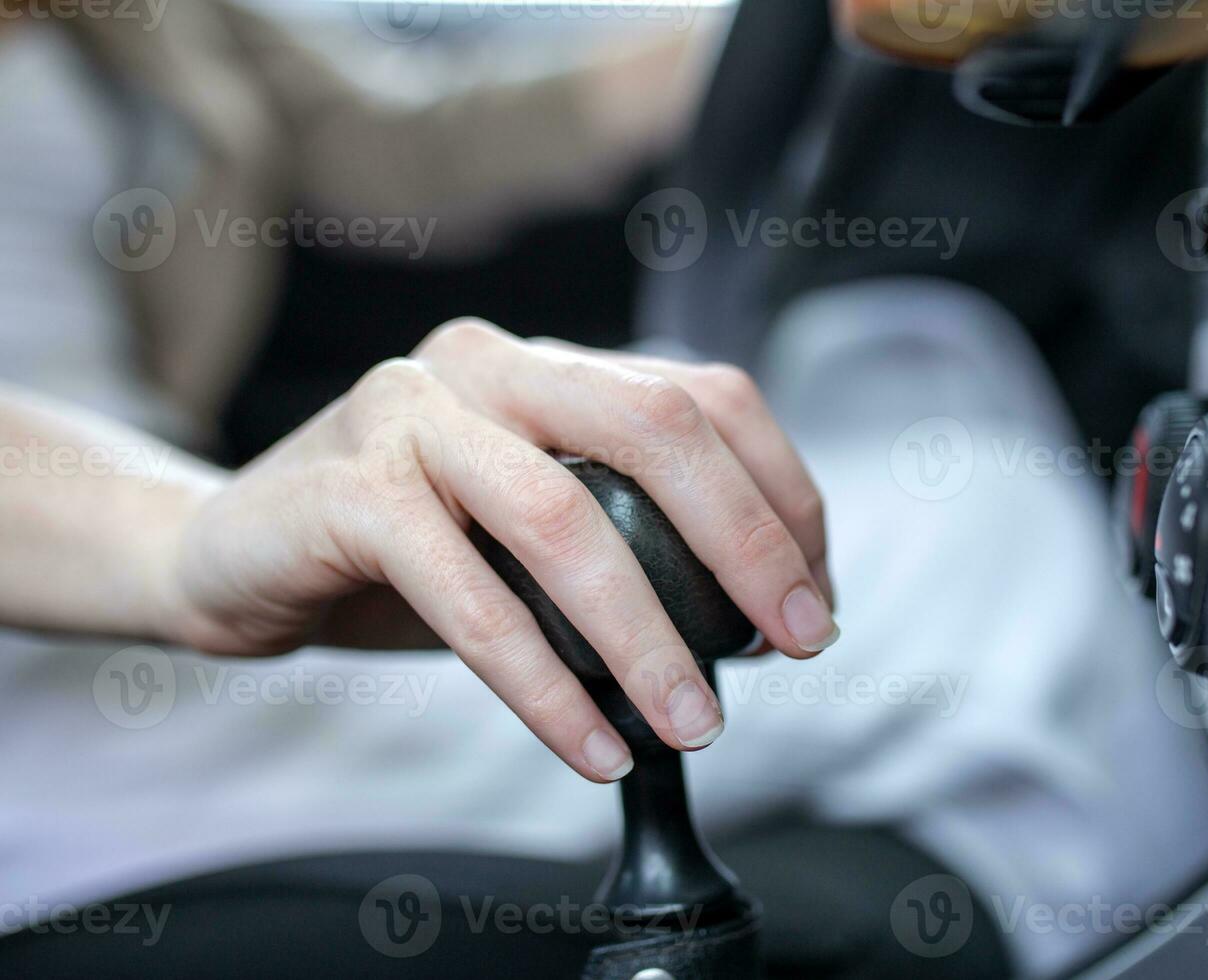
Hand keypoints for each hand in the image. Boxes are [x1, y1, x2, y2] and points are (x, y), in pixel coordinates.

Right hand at [161, 320, 836, 781]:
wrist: (231, 551)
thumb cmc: (401, 548)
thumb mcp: (528, 525)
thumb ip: (625, 533)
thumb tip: (760, 614)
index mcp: (549, 365)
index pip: (704, 397)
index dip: (782, 494)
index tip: (813, 595)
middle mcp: (488, 365)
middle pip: (656, 427)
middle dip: (749, 540)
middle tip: (798, 640)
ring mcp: (411, 414)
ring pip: (562, 517)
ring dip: (649, 634)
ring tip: (696, 721)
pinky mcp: (349, 490)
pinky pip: (468, 599)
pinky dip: (542, 685)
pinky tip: (592, 745)